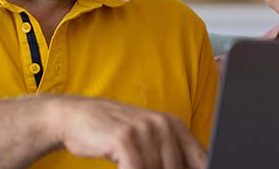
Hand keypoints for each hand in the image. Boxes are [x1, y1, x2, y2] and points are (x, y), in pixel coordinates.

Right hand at [54, 96, 206, 168]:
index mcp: (175, 126)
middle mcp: (163, 125)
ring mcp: (144, 129)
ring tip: (128, 166)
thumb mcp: (149, 139)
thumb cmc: (114, 133)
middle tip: (139, 167)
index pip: (202, 158)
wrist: (76, 115)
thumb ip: (173, 154)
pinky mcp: (125, 138)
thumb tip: (202, 166)